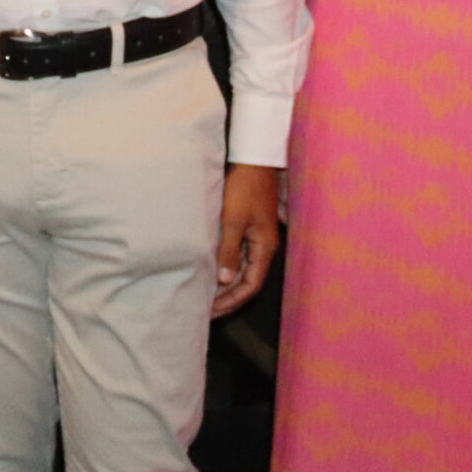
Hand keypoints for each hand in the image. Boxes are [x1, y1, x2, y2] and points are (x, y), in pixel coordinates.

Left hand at [211, 164, 280, 317]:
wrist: (253, 161)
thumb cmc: (244, 188)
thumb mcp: (233, 220)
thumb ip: (229, 251)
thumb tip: (225, 280)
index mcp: (265, 248)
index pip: (251, 285)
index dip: (232, 301)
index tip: (212, 310)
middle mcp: (264, 246)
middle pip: (248, 280)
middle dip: (229, 297)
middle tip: (206, 309)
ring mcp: (258, 237)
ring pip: (244, 269)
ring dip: (227, 283)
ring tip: (207, 294)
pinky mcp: (250, 227)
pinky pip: (239, 255)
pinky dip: (227, 266)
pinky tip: (212, 269)